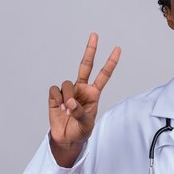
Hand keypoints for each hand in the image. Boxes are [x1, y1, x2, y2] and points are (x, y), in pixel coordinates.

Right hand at [48, 33, 120, 165]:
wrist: (67, 139)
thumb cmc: (80, 131)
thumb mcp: (86, 124)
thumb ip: (80, 112)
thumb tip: (70, 102)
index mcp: (93, 93)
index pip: (104, 75)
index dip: (111, 62)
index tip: (118, 49)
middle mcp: (81, 88)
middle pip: (85, 65)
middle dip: (90, 50)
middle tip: (95, 35)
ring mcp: (69, 91)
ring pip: (67, 83)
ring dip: (67, 96)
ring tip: (68, 110)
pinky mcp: (56, 96)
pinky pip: (55, 90)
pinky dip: (58, 99)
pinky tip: (60, 108)